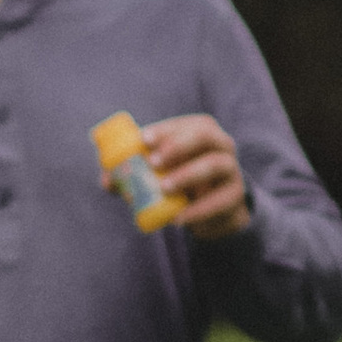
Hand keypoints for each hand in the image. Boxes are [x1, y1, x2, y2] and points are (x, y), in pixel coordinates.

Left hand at [139, 114, 252, 239]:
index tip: (144, 140)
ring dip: (187, 174)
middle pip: (205, 136)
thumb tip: (107, 180)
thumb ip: (133, 174)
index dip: (166, 129)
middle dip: (178, 145)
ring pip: (215, 165)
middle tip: (153, 162)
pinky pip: (220, 201)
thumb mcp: (161, 175)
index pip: (187, 123)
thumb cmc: (183, 183)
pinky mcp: (235, 197)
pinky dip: (198, 210)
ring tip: (164, 188)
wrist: (214, 213)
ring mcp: (231, 170)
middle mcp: (221, 145)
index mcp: (202, 132)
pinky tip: (179, 218)